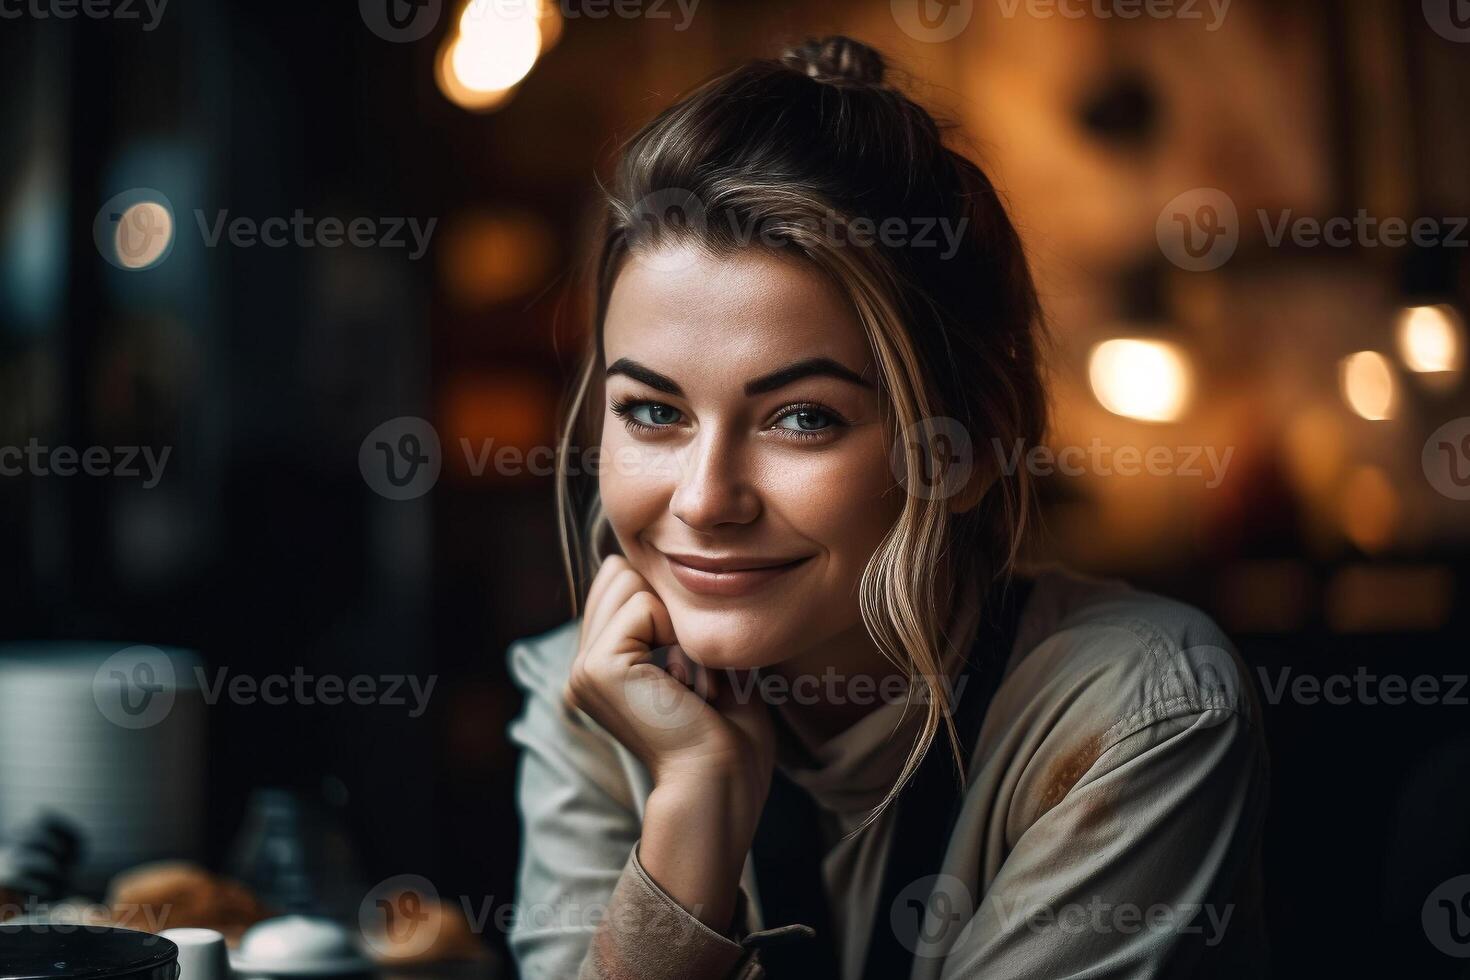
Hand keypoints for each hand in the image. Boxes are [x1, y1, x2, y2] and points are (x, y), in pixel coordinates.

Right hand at [564, 555, 774, 799]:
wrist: (722, 782)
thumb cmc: (728, 730)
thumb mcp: (696, 656)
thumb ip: (667, 613)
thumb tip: (639, 558)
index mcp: (602, 664)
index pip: (624, 579)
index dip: (672, 608)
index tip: (691, 672)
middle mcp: (584, 666)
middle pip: (624, 572)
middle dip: (673, 613)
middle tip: (690, 678)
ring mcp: (583, 668)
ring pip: (632, 582)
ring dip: (677, 627)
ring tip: (686, 683)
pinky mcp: (595, 668)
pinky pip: (642, 605)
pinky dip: (676, 639)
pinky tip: (681, 687)